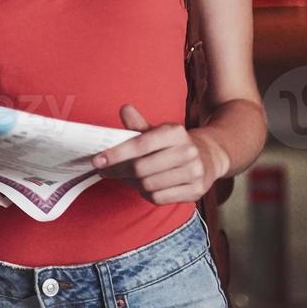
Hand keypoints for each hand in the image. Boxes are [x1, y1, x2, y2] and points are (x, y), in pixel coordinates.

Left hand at [90, 104, 228, 204]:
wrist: (208, 156)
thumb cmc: (173, 144)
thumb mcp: (157, 130)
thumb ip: (138, 123)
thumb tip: (124, 109)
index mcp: (175, 132)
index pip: (140, 144)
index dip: (116, 154)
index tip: (98, 161)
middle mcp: (187, 151)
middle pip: (141, 168)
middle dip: (118, 171)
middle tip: (105, 171)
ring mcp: (194, 172)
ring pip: (148, 185)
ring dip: (131, 183)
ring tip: (126, 177)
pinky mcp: (195, 191)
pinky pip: (159, 198)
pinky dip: (146, 194)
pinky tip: (144, 186)